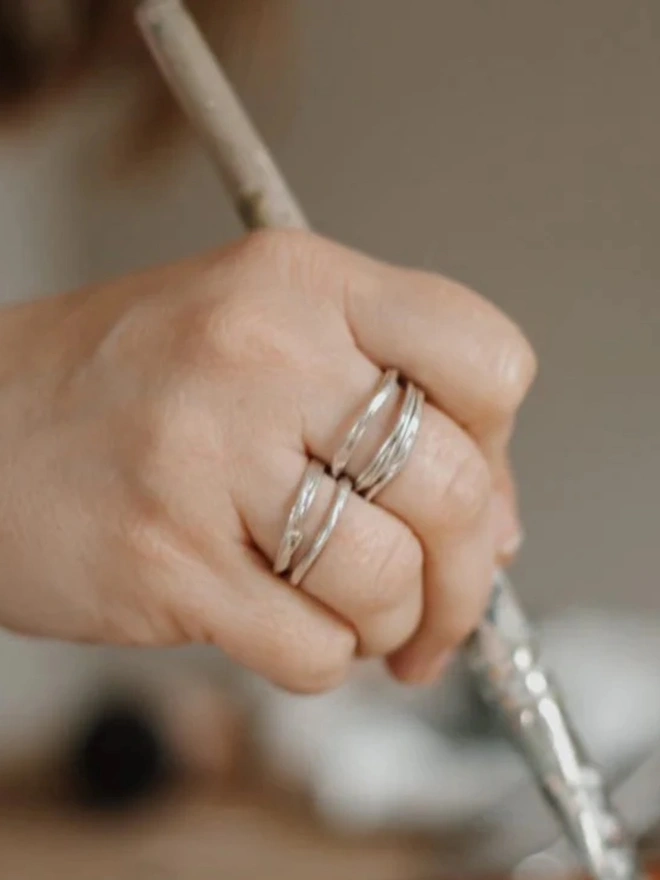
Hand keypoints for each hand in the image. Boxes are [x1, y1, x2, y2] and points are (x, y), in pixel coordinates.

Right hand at [0, 230, 535, 690]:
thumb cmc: (128, 384)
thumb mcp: (262, 339)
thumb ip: (387, 406)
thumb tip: (495, 520)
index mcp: (301, 286)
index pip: (483, 357)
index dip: (497, 437)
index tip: (475, 479)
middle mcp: (261, 356)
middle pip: (456, 487)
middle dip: (469, 573)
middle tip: (446, 597)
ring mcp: (209, 458)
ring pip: (389, 581)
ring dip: (393, 622)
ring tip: (354, 612)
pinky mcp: (166, 560)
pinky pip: (313, 648)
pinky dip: (323, 658)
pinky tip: (288, 626)